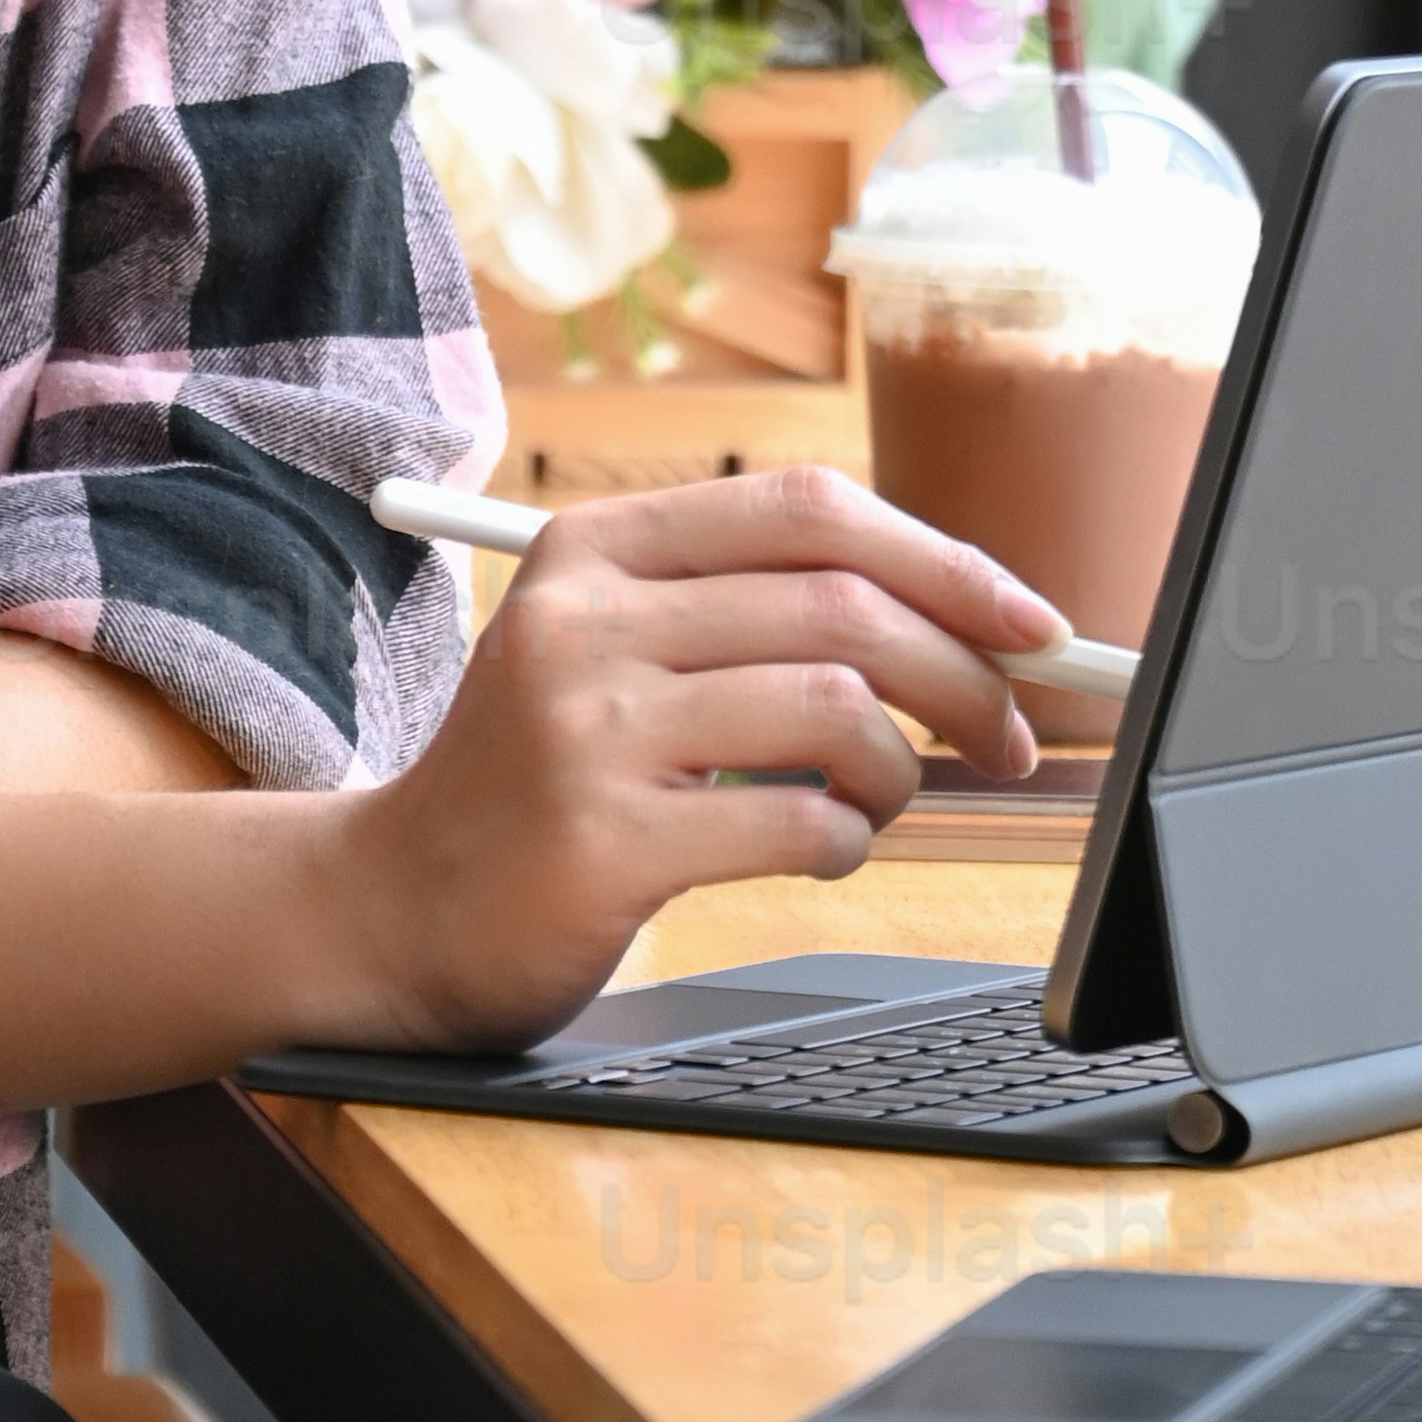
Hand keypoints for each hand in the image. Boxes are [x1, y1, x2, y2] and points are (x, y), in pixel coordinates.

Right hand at [327, 467, 1069, 1055]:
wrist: (388, 910)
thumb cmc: (541, 780)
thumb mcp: (612, 650)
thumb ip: (747, 610)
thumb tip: (966, 614)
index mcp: (597, 548)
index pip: (812, 511)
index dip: (947, 561)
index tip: (1032, 625)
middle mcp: (585, 622)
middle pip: (845, 608)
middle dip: (964, 678)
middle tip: (1005, 738)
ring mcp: (586, 731)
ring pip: (837, 709)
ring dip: (899, 770)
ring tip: (878, 802)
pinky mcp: (602, 843)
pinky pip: (798, 825)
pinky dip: (847, 841)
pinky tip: (820, 850)